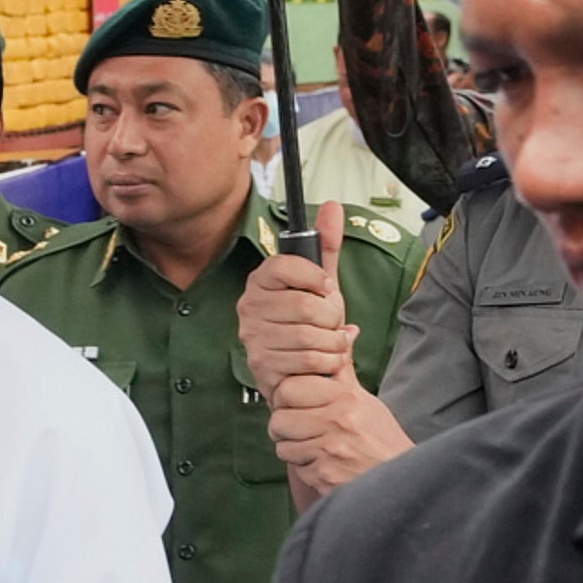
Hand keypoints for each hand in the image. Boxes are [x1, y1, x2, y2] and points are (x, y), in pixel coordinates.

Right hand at [239, 246, 354, 395]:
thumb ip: (327, 246)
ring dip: (333, 343)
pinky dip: (328, 362)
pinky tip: (326, 361)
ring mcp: (253, 339)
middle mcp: (249, 308)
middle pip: (303, 304)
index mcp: (260, 282)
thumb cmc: (313, 327)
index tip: (326, 287)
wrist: (312, 375)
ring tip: (332, 343)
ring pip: (309, 335)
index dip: (315, 277)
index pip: (283, 265)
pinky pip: (308, 360)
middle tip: (332, 323)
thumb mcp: (322, 285)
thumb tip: (332, 207)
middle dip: (331, 317)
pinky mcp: (262, 367)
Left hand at [240, 254, 416, 499]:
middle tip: (299, 428)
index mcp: (344, 398)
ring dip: (293, 448)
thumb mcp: (363, 399)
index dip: (288, 397)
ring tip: (313, 446)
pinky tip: (322, 463)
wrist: (399, 477)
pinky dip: (304, 467)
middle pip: (279, 418)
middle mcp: (337, 421)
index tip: (298, 403)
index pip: (290, 388)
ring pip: (282, 445)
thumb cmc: (378, 436)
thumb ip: (343, 367)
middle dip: (284, 426)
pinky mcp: (325, 474)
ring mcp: (331, 449)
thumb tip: (346, 330)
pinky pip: (295, 467)